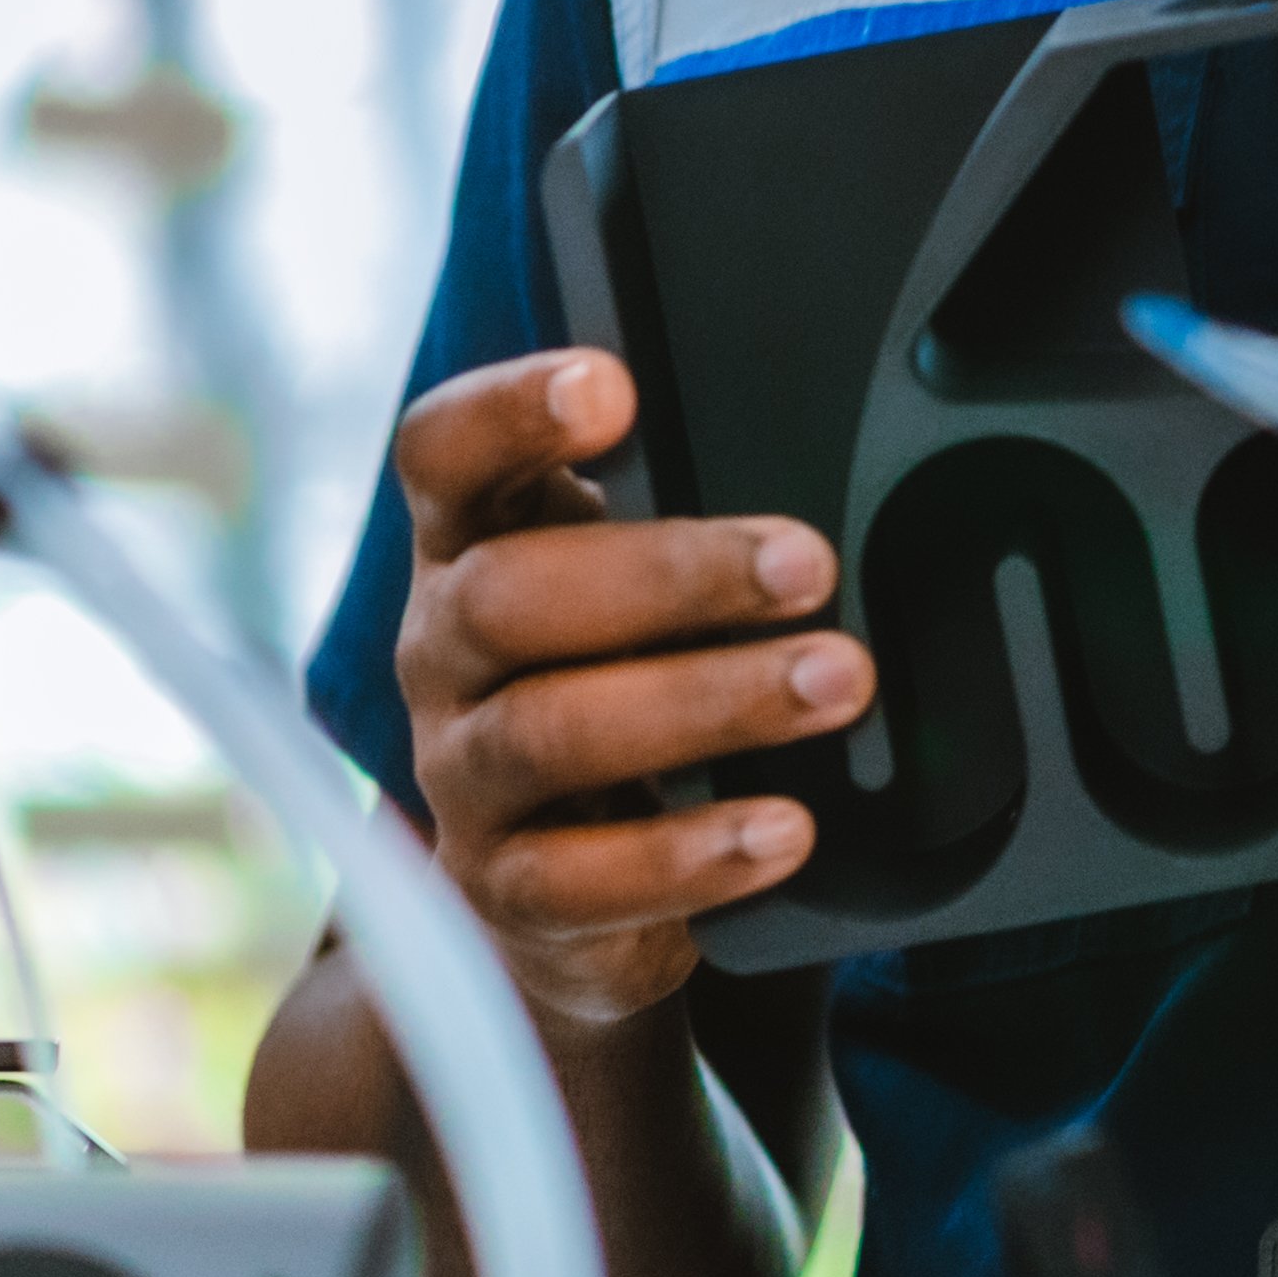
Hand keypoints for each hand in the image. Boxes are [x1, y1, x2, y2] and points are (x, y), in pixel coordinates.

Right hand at [380, 348, 871, 1029]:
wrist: (575, 885)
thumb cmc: (623, 683)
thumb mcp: (640, 589)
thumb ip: (686, 528)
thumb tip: (825, 502)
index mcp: (473, 546)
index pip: (444, 456)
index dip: (507, 414)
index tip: (612, 386)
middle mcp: (442, 652)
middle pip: (507, 594)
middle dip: (670, 574)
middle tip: (807, 567)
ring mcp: (461, 776)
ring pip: (547, 731)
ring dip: (708, 702)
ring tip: (835, 685)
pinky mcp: (504, 890)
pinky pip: (576, 879)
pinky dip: (689, 855)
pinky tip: (782, 831)